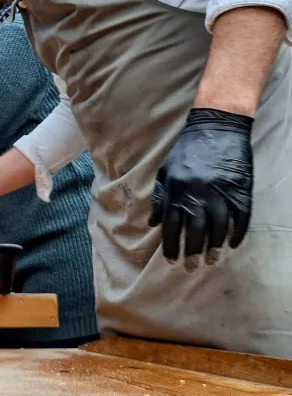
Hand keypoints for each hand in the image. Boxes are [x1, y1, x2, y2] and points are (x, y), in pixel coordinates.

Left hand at [149, 109, 252, 270]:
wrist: (217, 126)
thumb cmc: (187, 151)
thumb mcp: (165, 171)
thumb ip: (160, 199)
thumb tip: (153, 224)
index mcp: (177, 190)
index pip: (172, 226)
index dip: (171, 246)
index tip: (171, 261)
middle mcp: (199, 193)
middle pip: (196, 231)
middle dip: (192, 253)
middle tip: (191, 269)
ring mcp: (222, 191)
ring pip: (219, 228)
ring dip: (215, 248)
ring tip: (212, 261)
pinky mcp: (241, 189)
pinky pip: (241, 217)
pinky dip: (237, 233)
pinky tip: (232, 246)